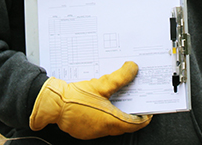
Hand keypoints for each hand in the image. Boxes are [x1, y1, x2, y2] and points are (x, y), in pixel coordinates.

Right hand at [29, 61, 152, 138]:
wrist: (52, 104)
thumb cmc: (74, 97)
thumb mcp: (101, 84)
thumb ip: (120, 77)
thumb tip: (133, 69)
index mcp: (110, 121)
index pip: (135, 124)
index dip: (144, 117)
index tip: (148, 110)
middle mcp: (103, 129)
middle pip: (124, 125)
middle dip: (132, 114)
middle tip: (136, 103)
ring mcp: (93, 132)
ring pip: (112, 125)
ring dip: (118, 114)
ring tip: (120, 100)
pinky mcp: (84, 130)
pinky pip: (100, 124)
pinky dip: (105, 116)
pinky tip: (103, 104)